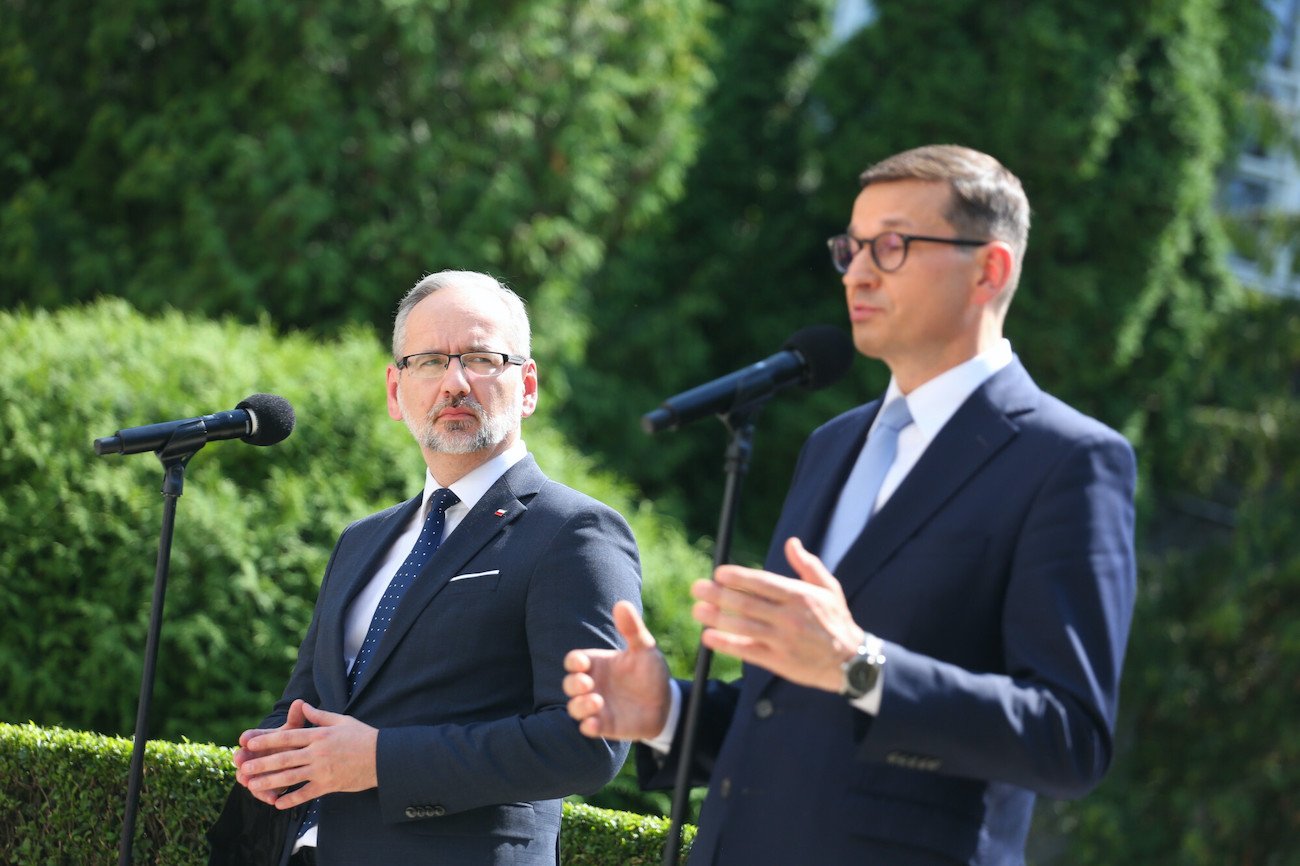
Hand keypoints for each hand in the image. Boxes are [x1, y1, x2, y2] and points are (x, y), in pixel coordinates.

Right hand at [233, 699, 310, 803]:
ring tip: (247, 781)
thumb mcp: (294, 731)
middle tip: (239, 759)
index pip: (250, 736)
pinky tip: (273, 799)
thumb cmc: (292, 742)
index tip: (244, 738)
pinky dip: (266, 795)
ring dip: (247, 778)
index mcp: (259, 740)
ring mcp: (255, 772)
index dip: (247, 737)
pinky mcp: (262, 787)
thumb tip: (300, 702)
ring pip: (247, 776)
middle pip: (242, 756)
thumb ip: (295, 719)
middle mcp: (253, 756)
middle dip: (240, 758)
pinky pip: (261, 792)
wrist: (293, 760)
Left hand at [234, 700, 378, 809]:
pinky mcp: (328, 785)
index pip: (288, 737)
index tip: (250, 744)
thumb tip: (302, 705)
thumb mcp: (341, 720)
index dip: (267, 741)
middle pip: (284, 758)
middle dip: (261, 764)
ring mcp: (322, 770)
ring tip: (252, 785)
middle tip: (243, 768)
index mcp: (319, 735)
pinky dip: (291, 799)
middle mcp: (317, 752)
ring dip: (269, 782)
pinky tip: (277, 803)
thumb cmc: (362, 736)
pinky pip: (306, 794)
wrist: (382, 757)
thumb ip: (319, 715)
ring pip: (290, 777)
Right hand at [563, 600, 671, 740]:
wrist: (666, 703)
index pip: (574, 661)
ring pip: (574, 707)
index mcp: (597, 664)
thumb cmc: (650, 672)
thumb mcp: (644, 648)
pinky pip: (588, 728)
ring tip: (596, 702)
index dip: (574, 662)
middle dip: (573, 684)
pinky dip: (588, 726)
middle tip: (588, 684)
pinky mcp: (605, 725)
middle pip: (569, 684)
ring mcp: (597, 706)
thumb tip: (621, 604)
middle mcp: (593, 685)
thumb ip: (632, 629)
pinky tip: (595, 724)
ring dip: (579, 706)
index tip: (582, 663)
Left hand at [692, 537, 864, 692]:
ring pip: (743, 627)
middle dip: (718, 595)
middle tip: (697, 588)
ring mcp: (783, 640)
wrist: (852, 662)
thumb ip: (808, 565)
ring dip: (716, 618)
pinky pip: (747, 651)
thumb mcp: (829, 588)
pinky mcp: (779, 661)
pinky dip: (726, 644)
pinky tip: (709, 637)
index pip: (762, 583)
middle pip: (747, 604)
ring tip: (697, 611)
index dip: (738, 578)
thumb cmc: (837, 620)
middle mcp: (789, 617)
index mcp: (799, 596)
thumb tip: (791, 542)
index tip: (718, 573)